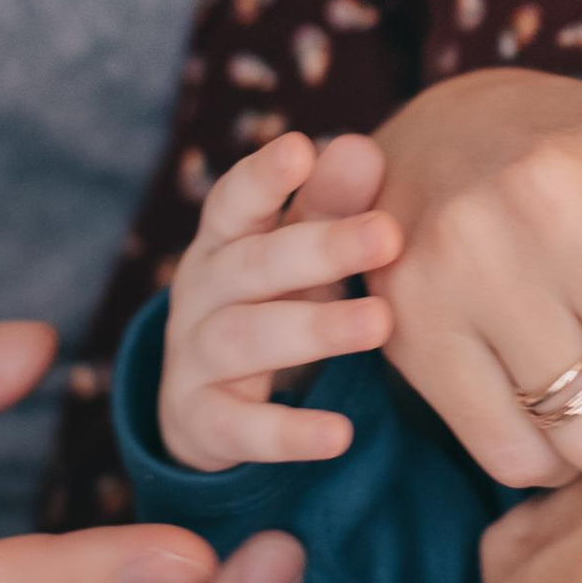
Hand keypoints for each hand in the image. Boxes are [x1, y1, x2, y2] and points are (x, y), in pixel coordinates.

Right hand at [160, 133, 401, 472]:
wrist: (209, 406)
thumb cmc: (273, 303)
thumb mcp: (300, 255)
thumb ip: (330, 204)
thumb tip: (362, 147)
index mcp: (224, 242)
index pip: (233, 202)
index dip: (262, 177)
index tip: (300, 150)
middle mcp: (201, 293)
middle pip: (251, 265)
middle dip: (318, 248)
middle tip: (387, 235)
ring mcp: (194, 359)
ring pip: (244, 339)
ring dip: (313, 330)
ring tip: (379, 324)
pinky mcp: (204, 423)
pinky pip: (240, 428)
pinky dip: (287, 432)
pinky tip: (340, 435)